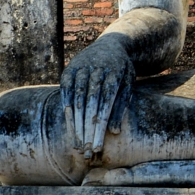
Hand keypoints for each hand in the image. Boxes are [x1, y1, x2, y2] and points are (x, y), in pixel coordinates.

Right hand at [60, 35, 132, 156]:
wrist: (111, 44)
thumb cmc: (122, 71)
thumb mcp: (128, 84)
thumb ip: (121, 107)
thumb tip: (115, 132)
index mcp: (114, 73)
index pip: (105, 104)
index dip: (100, 127)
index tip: (98, 146)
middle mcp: (96, 69)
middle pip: (90, 105)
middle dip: (87, 130)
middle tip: (86, 151)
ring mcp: (80, 68)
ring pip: (76, 100)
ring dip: (76, 124)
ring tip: (78, 144)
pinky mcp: (68, 70)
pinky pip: (66, 93)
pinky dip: (67, 111)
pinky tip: (70, 127)